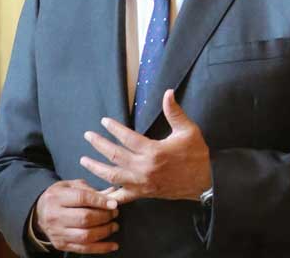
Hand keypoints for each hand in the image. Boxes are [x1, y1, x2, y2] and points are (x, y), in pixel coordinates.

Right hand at [34, 179, 119, 253]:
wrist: (39, 212)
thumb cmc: (58, 197)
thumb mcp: (69, 186)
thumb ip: (89, 189)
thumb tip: (112, 193)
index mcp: (56, 197)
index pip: (81, 198)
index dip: (100, 201)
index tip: (113, 204)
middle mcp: (54, 215)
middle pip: (85, 218)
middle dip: (104, 216)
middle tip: (114, 214)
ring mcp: (57, 232)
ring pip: (86, 235)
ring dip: (105, 231)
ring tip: (114, 226)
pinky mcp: (61, 244)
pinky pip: (84, 249)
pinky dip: (101, 248)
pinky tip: (113, 245)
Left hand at [79, 90, 210, 203]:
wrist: (206, 182)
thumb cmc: (197, 155)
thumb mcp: (188, 131)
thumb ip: (174, 112)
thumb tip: (168, 92)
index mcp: (153, 151)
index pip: (126, 138)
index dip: (113, 128)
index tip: (103, 122)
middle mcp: (144, 168)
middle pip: (114, 155)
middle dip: (98, 145)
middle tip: (88, 136)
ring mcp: (142, 183)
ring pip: (113, 176)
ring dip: (96, 168)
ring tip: (84, 160)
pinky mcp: (144, 193)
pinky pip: (123, 196)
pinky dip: (110, 195)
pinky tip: (98, 192)